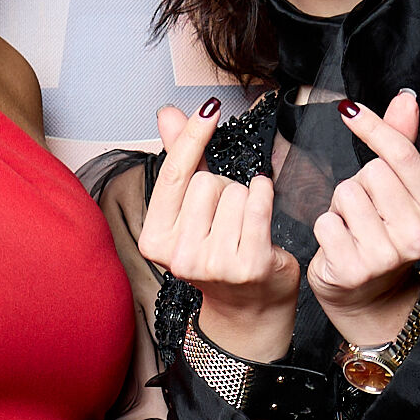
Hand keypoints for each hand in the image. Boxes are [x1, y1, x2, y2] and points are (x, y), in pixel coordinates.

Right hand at [140, 102, 299, 364]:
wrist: (248, 308)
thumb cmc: (218, 251)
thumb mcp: (191, 209)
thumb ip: (180, 159)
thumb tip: (167, 114)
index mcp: (155, 241)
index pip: (173, 176)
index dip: (192, 138)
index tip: (209, 110)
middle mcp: (180, 257)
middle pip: (207, 182)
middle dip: (223, 187)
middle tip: (225, 216)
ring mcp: (214, 264)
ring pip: (236, 192)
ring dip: (245, 199)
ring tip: (242, 226)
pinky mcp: (249, 265)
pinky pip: (258, 203)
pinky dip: (264, 194)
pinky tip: (262, 205)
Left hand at [309, 88, 419, 349]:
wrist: (373, 296)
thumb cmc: (387, 233)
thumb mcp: (402, 189)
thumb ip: (403, 142)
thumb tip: (406, 99)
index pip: (402, 154)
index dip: (373, 127)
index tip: (350, 111)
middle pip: (371, 173)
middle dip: (361, 184)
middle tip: (369, 210)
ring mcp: (387, 257)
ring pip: (346, 194)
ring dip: (342, 207)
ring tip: (355, 227)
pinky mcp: (353, 271)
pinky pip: (325, 222)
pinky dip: (326, 228)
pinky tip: (341, 244)